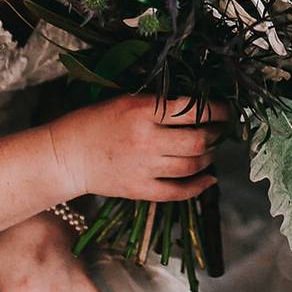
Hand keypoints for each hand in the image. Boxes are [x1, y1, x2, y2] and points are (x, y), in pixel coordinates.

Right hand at [48, 95, 227, 200]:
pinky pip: (179, 192)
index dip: (218, 110)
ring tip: (211, 150)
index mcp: (142, 111)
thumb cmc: (92, 122)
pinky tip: (208, 179)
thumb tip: (195, 104)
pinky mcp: (140, 190)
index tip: (226, 109)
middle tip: (221, 130)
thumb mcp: (124, 100)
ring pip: (193, 165)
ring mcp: (145, 168)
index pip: (192, 109)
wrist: (65, 156)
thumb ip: (157, 102)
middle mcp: (147, 140)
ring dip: (210, 157)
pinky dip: (199, 186)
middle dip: (217, 134)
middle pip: (199, 139)